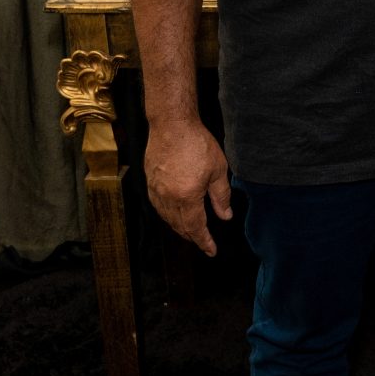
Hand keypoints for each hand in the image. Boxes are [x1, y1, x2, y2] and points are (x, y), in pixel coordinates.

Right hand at [143, 119, 232, 255]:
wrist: (172, 124)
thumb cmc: (197, 143)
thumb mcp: (218, 170)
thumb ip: (221, 197)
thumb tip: (225, 216)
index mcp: (187, 197)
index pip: (196, 227)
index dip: (204, 241)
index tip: (211, 251)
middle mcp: (168, 198)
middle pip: (179, 226)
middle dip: (192, 237)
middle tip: (202, 242)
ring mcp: (156, 190)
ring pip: (167, 218)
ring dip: (179, 227)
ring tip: (190, 231)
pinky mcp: (149, 181)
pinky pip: (158, 206)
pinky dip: (167, 215)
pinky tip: (174, 213)